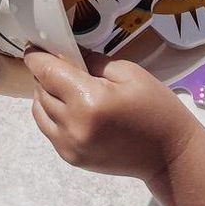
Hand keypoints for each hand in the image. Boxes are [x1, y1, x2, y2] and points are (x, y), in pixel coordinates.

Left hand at [24, 47, 200, 179]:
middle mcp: (72, 124)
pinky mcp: (71, 158)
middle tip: (63, 66)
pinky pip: (49, 130)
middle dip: (47, 75)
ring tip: (66, 89)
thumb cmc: (157, 109)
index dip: (37, 56)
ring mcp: (69, 145)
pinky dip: (52, 115)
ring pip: (39, 111)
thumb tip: (67, 55)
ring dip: (46, 95)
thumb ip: (94, 62)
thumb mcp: (131, 74)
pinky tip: (72, 110)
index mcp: (89, 99)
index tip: (35, 47)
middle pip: (41, 90)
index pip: (47, 71)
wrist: (169, 155)